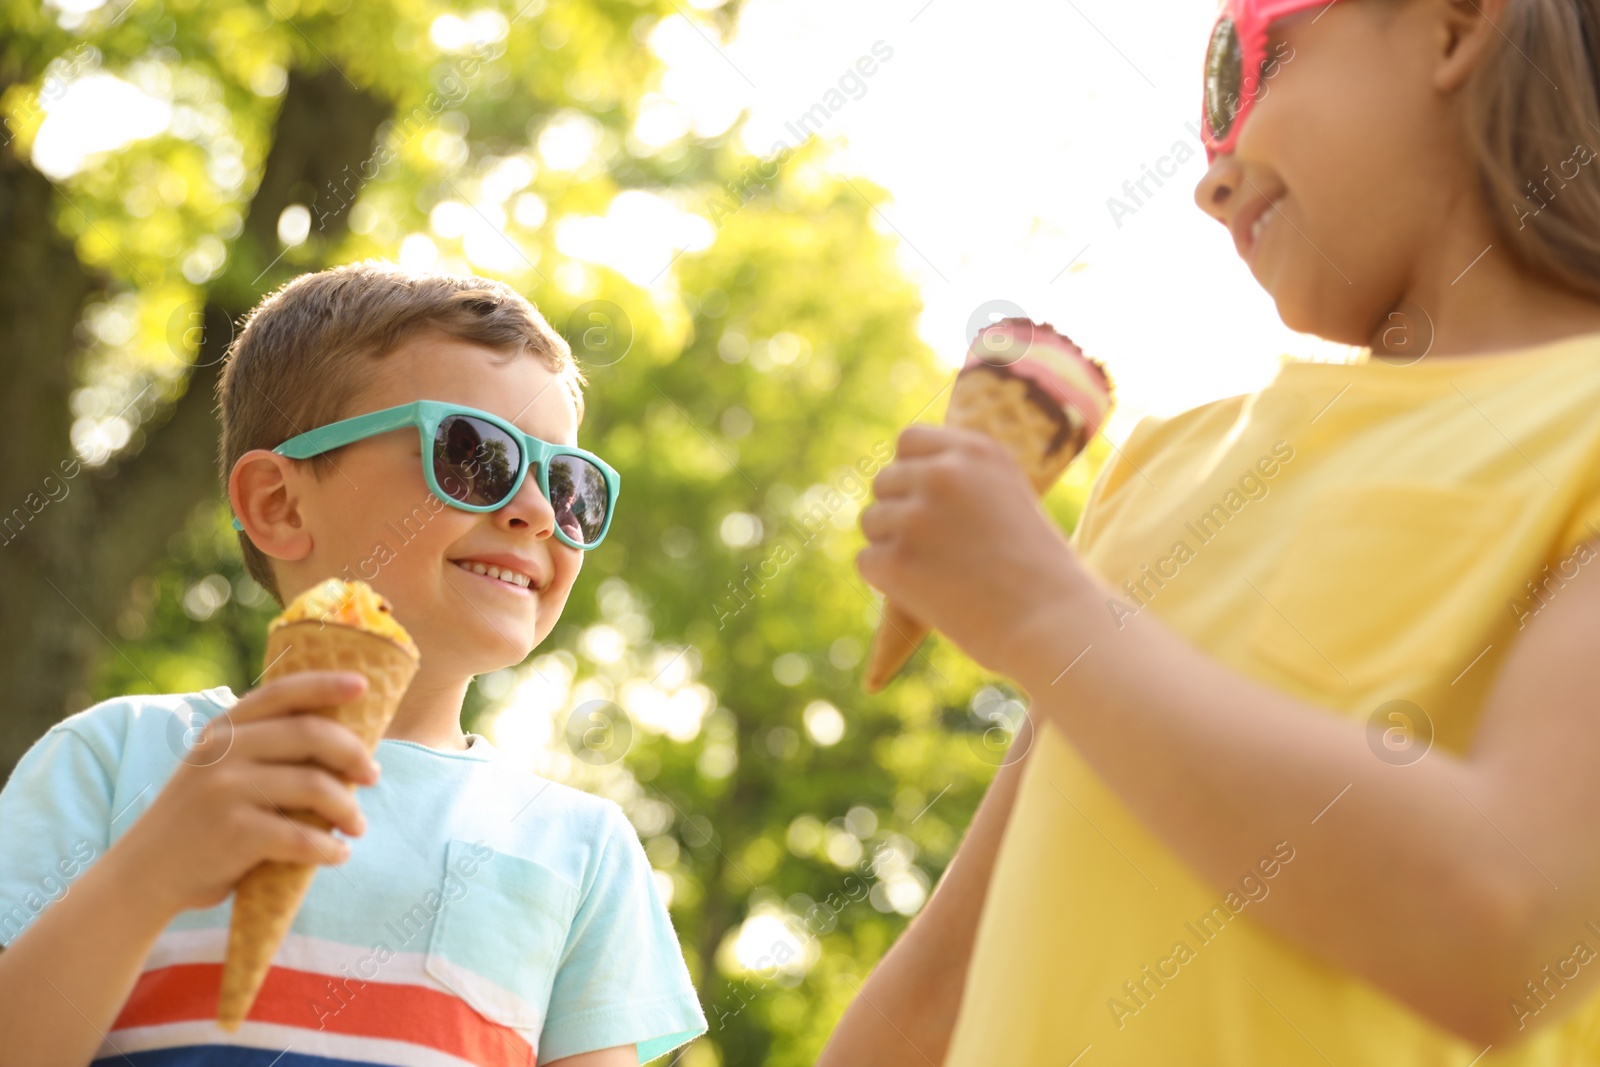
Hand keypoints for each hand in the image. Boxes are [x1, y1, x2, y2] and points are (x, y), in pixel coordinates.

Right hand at [114, 671, 381, 917]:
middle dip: (354, 754)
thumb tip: (345, 744)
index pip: (282, 693)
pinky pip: (301, 836)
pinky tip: (337, 855)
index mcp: (223, 729)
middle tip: (373, 775)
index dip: (326, 685)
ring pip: (315, 787)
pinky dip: (328, 849)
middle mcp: (222, 751)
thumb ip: (263, 749)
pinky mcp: (233, 832)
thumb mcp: (217, 770)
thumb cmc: (199, 821)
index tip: (363, 687)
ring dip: (348, 809)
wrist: (144, 875)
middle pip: (312, 735)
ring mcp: (225, 790)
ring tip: (357, 826)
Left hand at [857, 425, 1086, 679]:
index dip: (911, 471)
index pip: (910, 440)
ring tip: (937, 574)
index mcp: (976, 451)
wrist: (1053, 622)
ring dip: (893, 547)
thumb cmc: (1041, 571)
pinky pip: (867, 561)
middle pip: (885, 481)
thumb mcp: (1011, 499)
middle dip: (899, 512)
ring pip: (872, 522)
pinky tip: (924, 594)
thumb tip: (908, 482)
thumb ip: (965, 481)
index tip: (923, 500)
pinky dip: (886, 581)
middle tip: (934, 549)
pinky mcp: (896, 560)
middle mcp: (942, 473)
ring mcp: (915, 516)